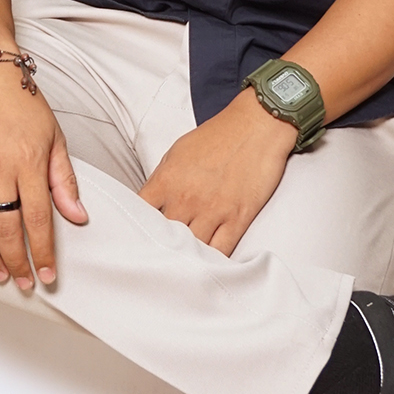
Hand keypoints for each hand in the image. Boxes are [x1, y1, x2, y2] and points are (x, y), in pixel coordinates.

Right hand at [0, 70, 87, 291]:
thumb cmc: (20, 101)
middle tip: (23, 282)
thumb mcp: (53, 136)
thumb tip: (78, 217)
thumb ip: (63, 179)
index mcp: (27, 162)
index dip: (42, 252)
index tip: (46, 274)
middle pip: (6, 229)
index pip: (38, 220)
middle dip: (16, 263)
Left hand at [138, 88, 296, 255]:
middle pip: (164, 239)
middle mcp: (186, 198)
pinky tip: (208, 265)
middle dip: (160, 249)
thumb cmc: (218, 135)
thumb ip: (162, 180)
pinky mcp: (238, 218)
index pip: (139, 214)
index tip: (137, 237)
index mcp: (167, 180)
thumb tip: (152, 204)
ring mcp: (213, 211)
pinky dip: (214, 262)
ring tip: (181, 268)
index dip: (136, 228)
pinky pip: (221, 251)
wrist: (257, 124)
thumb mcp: (178, 152)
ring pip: (191, 251)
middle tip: (159, 259)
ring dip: (187, 259)